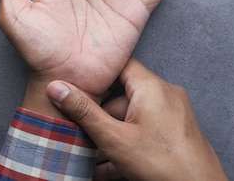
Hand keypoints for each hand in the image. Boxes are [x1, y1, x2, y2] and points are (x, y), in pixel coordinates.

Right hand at [46, 58, 227, 180]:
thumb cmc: (162, 164)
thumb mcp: (114, 138)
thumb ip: (84, 112)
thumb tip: (57, 88)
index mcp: (150, 87)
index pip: (119, 65)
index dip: (96, 74)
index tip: (76, 86)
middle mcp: (164, 94)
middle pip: (122, 96)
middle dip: (99, 117)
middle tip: (77, 132)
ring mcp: (173, 114)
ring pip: (132, 118)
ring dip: (110, 136)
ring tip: (89, 158)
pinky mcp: (176, 133)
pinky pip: (145, 132)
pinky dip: (127, 145)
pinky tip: (107, 168)